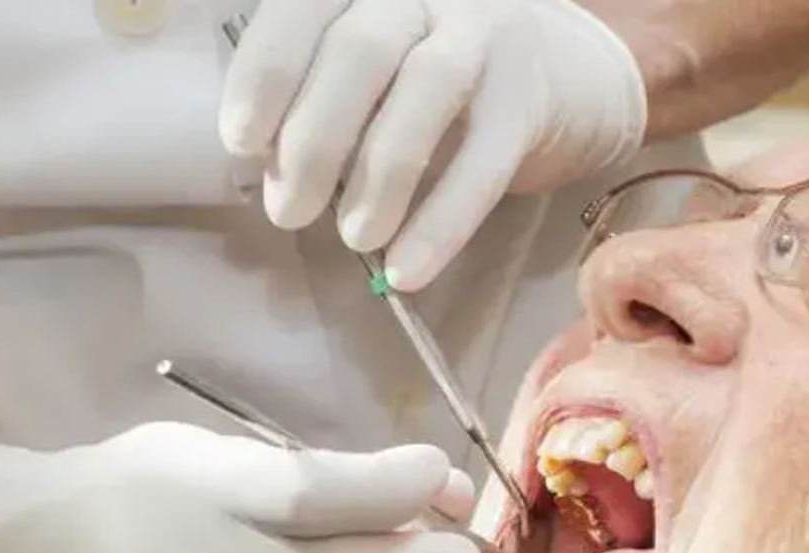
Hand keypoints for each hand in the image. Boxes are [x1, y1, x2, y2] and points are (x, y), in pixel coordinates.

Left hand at [220, 0, 647, 290]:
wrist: (567, 77)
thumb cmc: (437, 75)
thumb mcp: (374, 61)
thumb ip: (320, 94)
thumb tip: (268, 170)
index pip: (303, 8)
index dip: (265, 72)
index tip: (241, 141)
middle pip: (359, 50)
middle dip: (314, 139)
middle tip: (288, 213)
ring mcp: (485, 34)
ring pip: (423, 93)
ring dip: (377, 176)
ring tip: (353, 238)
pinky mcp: (528, 99)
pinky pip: (482, 163)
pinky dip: (440, 222)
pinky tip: (407, 270)